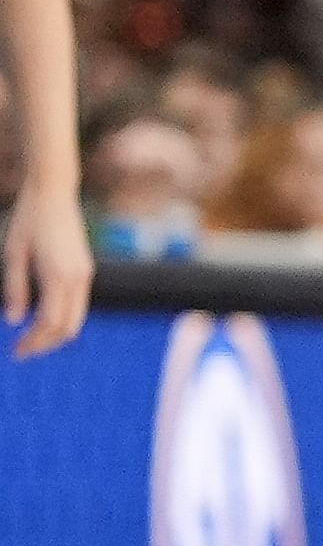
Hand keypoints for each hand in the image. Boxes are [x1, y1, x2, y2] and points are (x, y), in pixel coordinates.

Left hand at [5, 191, 91, 359]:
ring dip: (54, 333)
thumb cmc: (28, 219)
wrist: (54, 193)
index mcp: (59, 276)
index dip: (33, 342)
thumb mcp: (13, 253)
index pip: (49, 323)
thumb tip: (14, 321)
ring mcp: (85, 274)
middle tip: (22, 352)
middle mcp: (78, 279)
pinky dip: (62, 319)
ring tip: (31, 339)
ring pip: (76, 319)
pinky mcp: (85, 270)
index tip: (15, 353)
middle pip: (67, 328)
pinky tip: (42, 318)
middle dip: (45, 344)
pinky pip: (77, 305)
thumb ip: (15, 288)